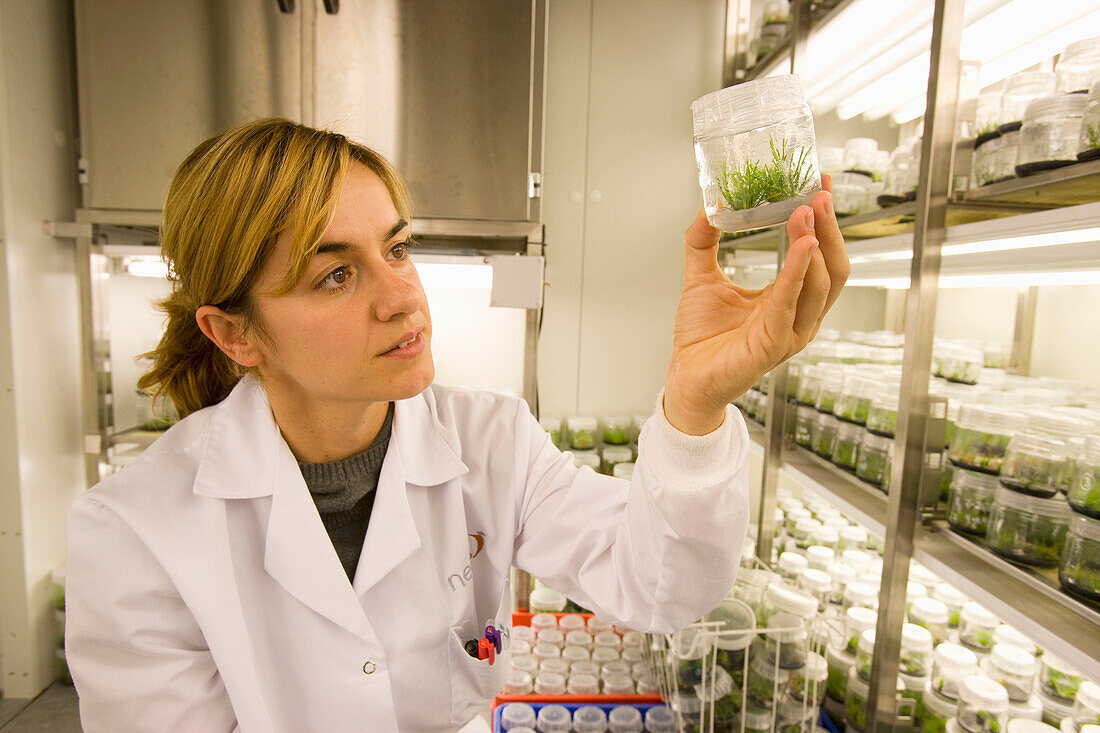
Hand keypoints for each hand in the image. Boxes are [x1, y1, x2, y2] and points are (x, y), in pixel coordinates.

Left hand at [663, 174, 849, 434]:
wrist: (685, 377)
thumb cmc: (701, 337)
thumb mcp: (702, 277)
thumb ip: (703, 241)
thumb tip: (707, 203)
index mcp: (789, 299)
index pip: (819, 255)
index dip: (824, 220)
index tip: (821, 183)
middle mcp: (799, 316)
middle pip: (832, 267)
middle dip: (830, 227)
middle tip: (819, 192)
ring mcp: (791, 331)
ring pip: (820, 284)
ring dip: (816, 243)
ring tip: (806, 209)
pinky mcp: (774, 345)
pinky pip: (792, 304)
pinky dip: (799, 272)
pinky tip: (802, 245)